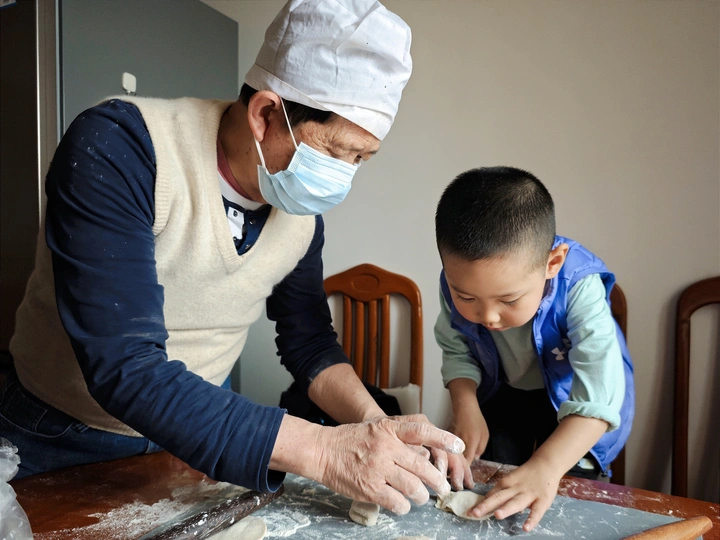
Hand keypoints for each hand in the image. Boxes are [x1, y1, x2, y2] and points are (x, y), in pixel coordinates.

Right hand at [313, 417, 463, 514]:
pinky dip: (404, 507)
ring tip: (421, 497)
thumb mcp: (378, 427)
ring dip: (422, 497)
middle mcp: (385, 448)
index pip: (421, 431)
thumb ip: (401, 433)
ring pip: (413, 488)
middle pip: (422, 467)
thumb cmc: (352, 439)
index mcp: (389, 429)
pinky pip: (397, 503)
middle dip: (438, 481)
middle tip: (443, 488)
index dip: (443, 438)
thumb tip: (428, 448)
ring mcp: (378, 469)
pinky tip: (401, 503)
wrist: (323, 451)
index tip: (459, 446)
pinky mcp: (370, 489)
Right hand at [445, 407, 488, 489]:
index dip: (466, 476)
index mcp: (468, 444)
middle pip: (454, 463)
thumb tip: (473, 461)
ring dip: (444, 470)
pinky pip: (439, 451)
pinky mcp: (441, 438)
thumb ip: (479, 450)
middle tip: (456, 487)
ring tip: (444, 481)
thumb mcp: (484, 436)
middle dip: (454, 476)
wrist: (463, 405)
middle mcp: (456, 444)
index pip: (466, 464)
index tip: (468, 486)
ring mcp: (447, 440)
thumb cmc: (475, 420)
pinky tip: (437, 467)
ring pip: (445, 458)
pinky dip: (439, 460)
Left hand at [469, 456, 561, 531]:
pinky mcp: (543, 500)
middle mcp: (515, 488)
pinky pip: (537, 511)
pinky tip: (526, 527)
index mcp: (507, 483)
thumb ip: (502, 492)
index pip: (492, 494)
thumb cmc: (527, 475)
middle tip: (474, 513)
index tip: (469, 511)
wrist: (547, 464)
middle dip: (486, 505)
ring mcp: (529, 494)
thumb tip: (488, 503)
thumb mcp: (512, 481)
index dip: (481, 503)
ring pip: (516, 502)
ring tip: (497, 515)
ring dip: (506, 508)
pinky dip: (532, 519)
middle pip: (499, 497)